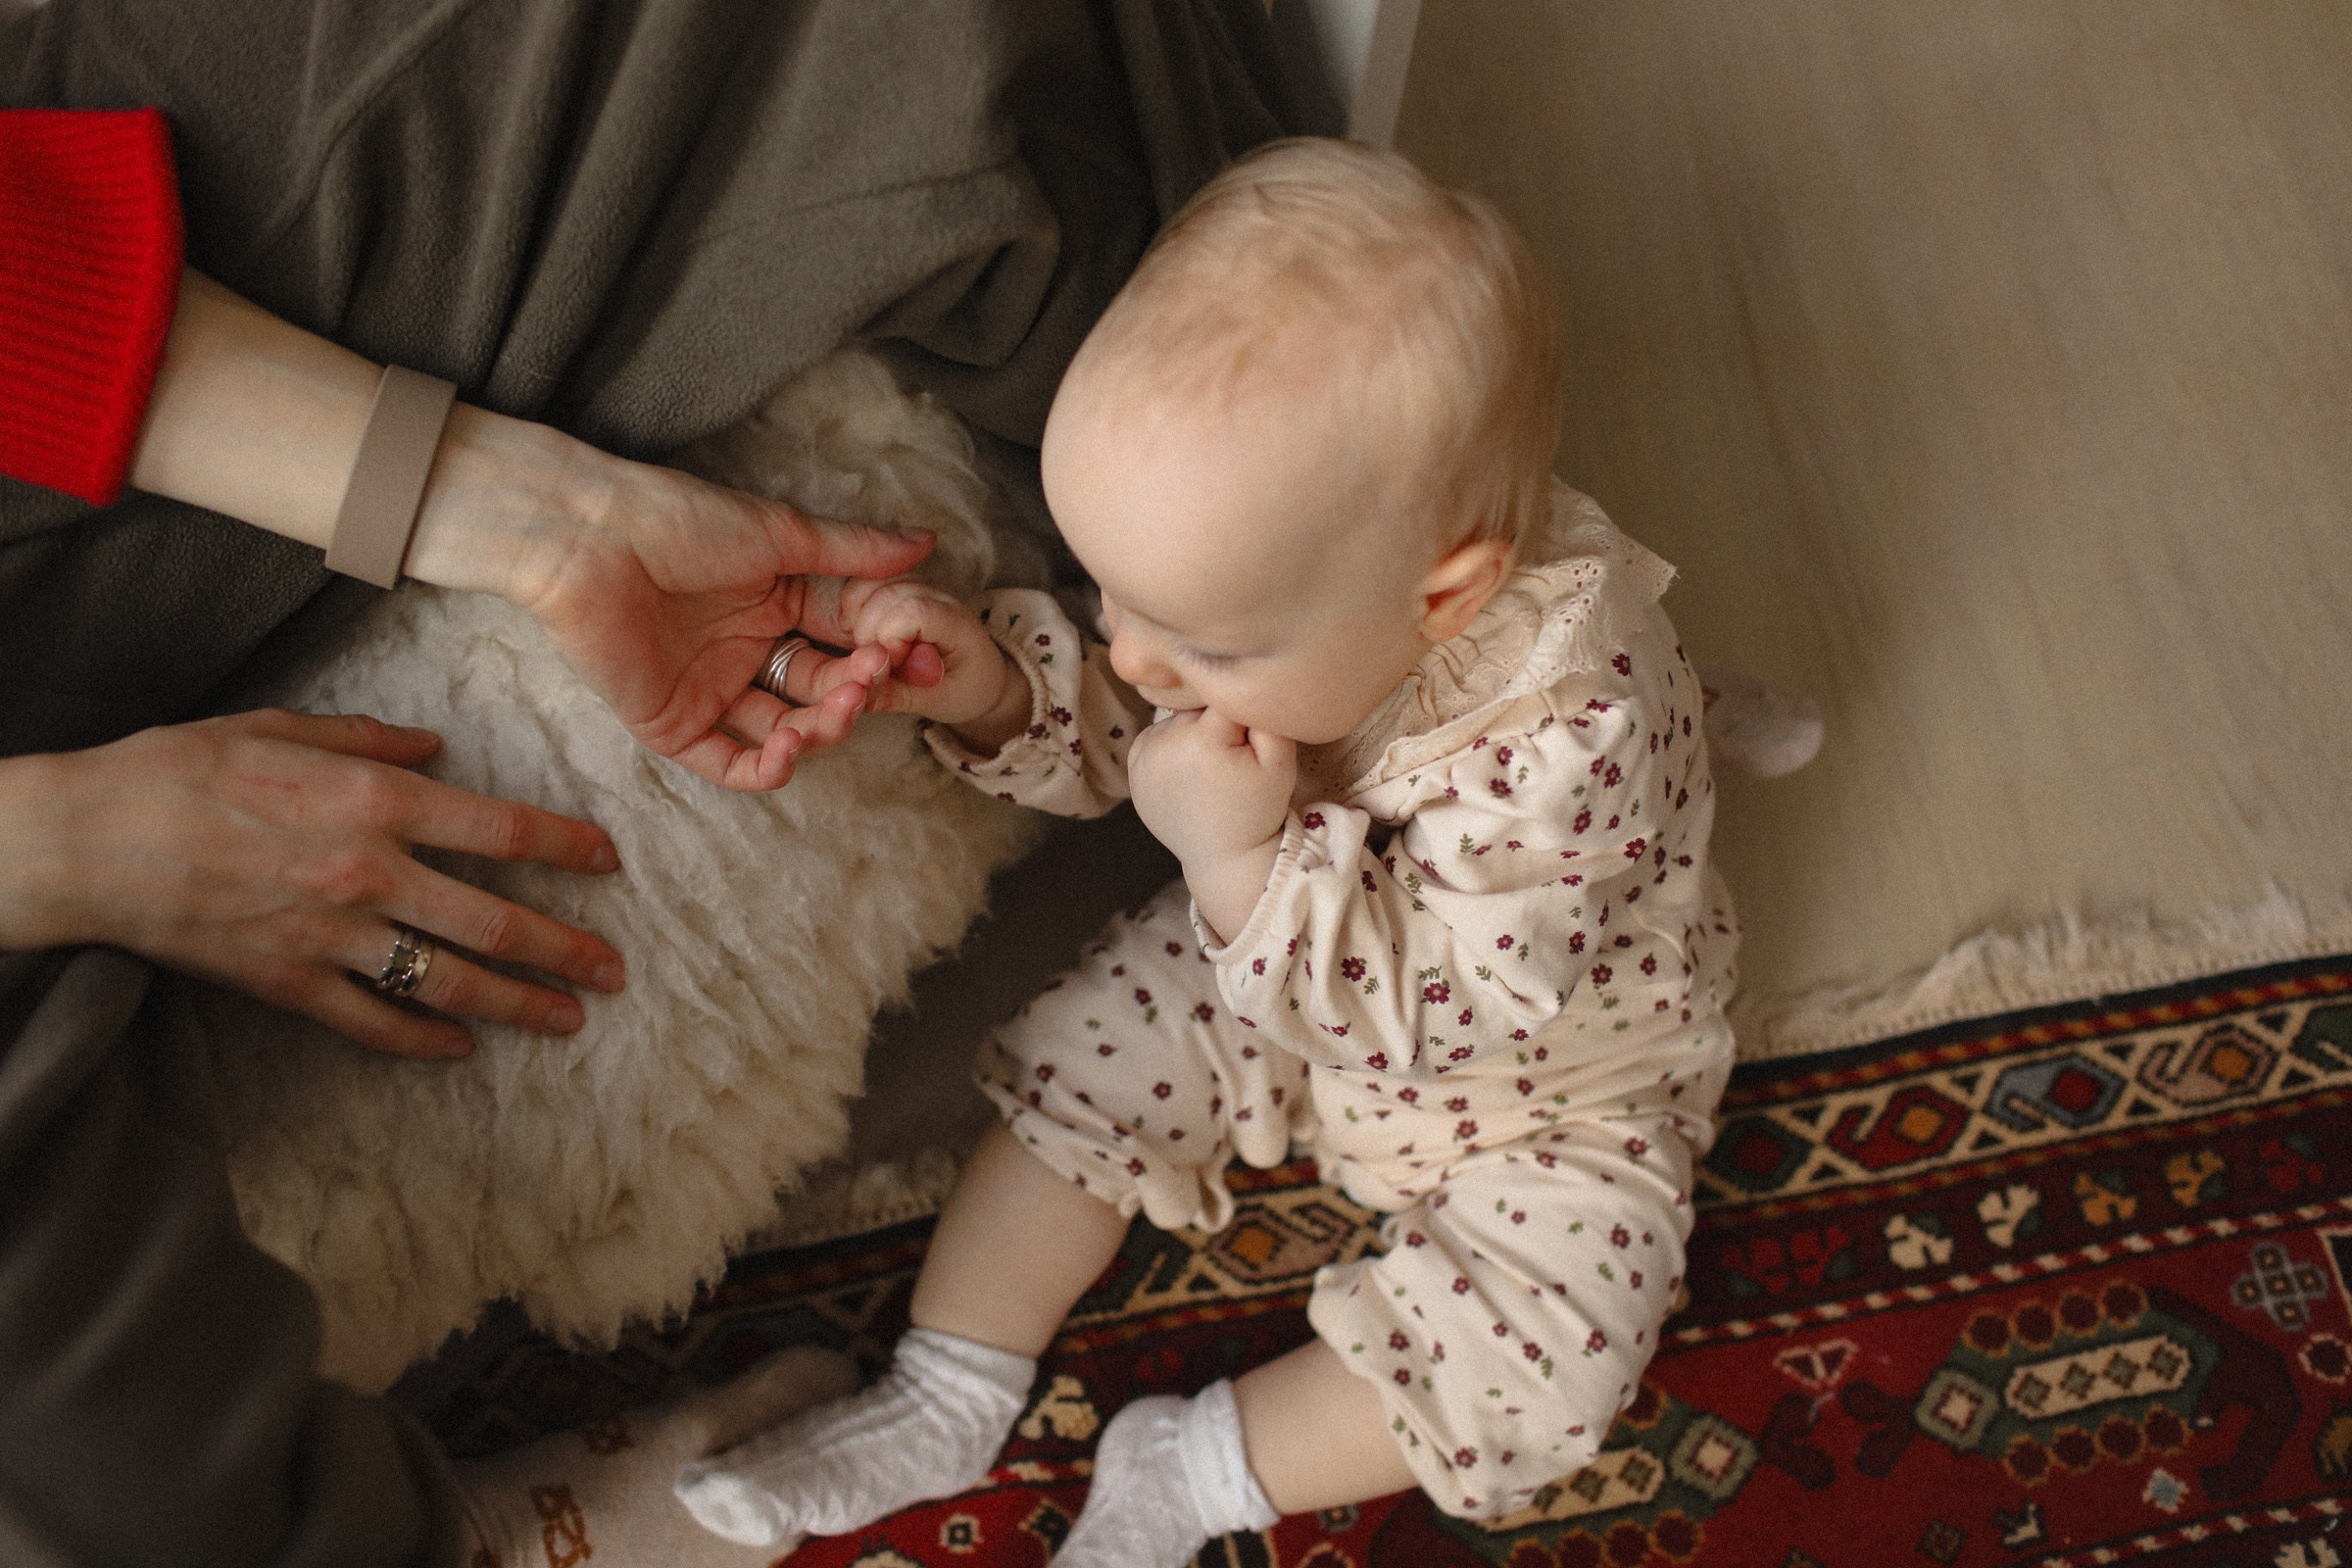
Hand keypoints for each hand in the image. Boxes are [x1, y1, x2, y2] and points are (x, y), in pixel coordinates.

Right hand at [0, 709, 627, 1058]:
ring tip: (569, 1018)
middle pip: (494, 921)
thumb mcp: (281, 725)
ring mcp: (332, 936)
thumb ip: (369, 739)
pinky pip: (373, 1021)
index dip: (566, 847)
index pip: (501, 829)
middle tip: (617, 969)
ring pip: (449, 981)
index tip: (609, 861)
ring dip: (518, 1003)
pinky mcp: (290, 983)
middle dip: (566, 948)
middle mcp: (369, 873)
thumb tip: (435, 747)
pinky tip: (462, 1049)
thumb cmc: (181, 769)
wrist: (87, 841)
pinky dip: (423, 1039)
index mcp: (374, 801)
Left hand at [403, 413, 935, 791]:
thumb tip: (928, 541)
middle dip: (854, 695)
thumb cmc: (677, 520)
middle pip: (819, 694)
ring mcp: (711, 691)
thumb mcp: (780, 533)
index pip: (843, 644)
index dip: (880, 656)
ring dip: (820, 732)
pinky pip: (729, 763)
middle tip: (871, 679)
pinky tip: (791, 753)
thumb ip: (854, 549)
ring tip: (838, 711)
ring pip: (784, 734)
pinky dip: (766, 769)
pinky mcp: (672, 725)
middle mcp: (746, 651)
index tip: (913, 657)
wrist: (587, 538)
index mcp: (774, 604)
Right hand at [824, 577, 1026, 736]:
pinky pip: (865, 583)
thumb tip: (855, 690)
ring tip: (868, 648)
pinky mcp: (901, 585)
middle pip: (885, 596)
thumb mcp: (935, 703)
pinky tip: (859, 634)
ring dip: (857, 618)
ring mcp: (919, 585)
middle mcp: (938, 595)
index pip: (913, 611)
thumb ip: (896, 696)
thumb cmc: (964, 690)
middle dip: (868, 634)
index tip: (893, 666)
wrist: (980, 675)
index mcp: (956, 622)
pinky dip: (853, 607)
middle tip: (877, 663)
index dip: (890, 638)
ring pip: (870, 584)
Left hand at [1127, 709, 1294, 939]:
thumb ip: (1267, 716)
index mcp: (1201, 739)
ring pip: (1179, 716)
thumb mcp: (1280, 764)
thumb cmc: (1258, 810)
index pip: (1226, 696)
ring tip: (1211, 768)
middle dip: (1218, 721)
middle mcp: (1164, 742)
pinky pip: (1160, 732)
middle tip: (1233, 759)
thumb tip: (1246, 681)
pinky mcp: (1134, 762)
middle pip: (1199, 705)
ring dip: (1195, 730)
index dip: (1244, 713)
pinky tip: (1191, 769)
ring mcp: (1144, 753)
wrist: (1224, 856)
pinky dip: (1175, 742)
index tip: (1251, 739)